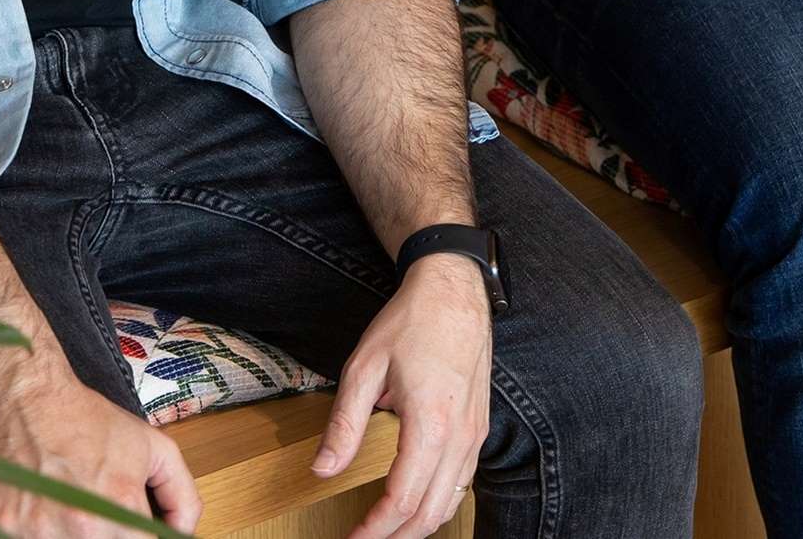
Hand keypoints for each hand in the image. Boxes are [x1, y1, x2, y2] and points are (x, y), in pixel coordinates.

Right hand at [0, 357, 201, 536]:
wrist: (23, 398)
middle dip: (104, 537)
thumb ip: (181, 495)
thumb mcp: (154, 447)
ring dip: (67, 538)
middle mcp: (81, 526)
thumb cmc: (86, 421)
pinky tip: (41, 518)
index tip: (129, 530)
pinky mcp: (0, 530)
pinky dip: (36, 535)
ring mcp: (36, 533)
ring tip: (65, 514)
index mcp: (120, 506)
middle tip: (94, 518)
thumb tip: (183, 533)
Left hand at [312, 253, 493, 538]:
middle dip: (395, 536)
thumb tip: (323, 470)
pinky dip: (437, 504)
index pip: (402, 500)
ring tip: (383, 527)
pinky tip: (413, 502)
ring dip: (417, 525)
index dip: (374, 530)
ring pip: (450, 503)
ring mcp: (475, 434)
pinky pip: (462, 482)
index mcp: (431, 424)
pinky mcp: (479, 428)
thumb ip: (345, 423)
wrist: (455, 289)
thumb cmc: (411, 321)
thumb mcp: (365, 366)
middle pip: (430, 513)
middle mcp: (460, 437)